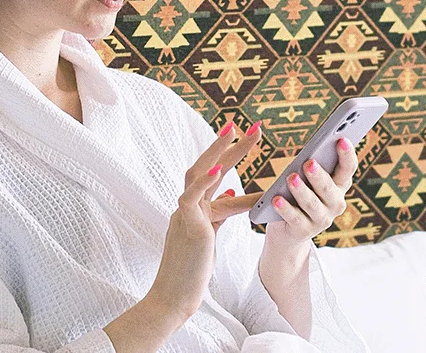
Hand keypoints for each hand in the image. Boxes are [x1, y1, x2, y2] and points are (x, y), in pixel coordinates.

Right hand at [145, 121, 262, 322]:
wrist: (173, 298)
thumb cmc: (191, 272)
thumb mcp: (209, 238)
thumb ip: (217, 215)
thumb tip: (233, 194)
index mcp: (194, 209)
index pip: (213, 175)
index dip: (229, 156)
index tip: (246, 139)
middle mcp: (187, 207)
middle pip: (207, 166)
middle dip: (229, 145)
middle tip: (251, 126)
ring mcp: (185, 215)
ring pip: (198, 174)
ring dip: (218, 151)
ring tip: (236, 131)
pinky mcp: (186, 227)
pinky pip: (191, 198)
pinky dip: (205, 181)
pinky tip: (221, 169)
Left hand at [265, 136, 356, 243]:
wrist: (289, 229)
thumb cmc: (300, 193)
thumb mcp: (307, 177)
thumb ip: (313, 164)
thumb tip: (310, 153)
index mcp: (340, 185)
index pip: (348, 169)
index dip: (347, 155)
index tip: (341, 139)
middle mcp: (335, 204)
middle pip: (329, 188)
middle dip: (319, 176)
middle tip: (309, 163)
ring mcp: (321, 220)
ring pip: (312, 204)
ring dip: (301, 191)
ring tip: (291, 178)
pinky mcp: (305, 231)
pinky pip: (295, 218)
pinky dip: (285, 209)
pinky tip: (276, 199)